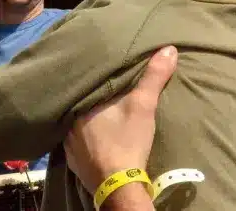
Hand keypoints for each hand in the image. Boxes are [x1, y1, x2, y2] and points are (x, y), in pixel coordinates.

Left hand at [65, 46, 177, 193]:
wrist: (119, 187)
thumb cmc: (127, 141)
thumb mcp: (143, 105)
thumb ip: (153, 77)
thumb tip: (169, 49)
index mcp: (80, 103)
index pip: (84, 84)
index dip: (93, 78)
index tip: (100, 71)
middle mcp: (68, 122)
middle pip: (79, 103)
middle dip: (90, 99)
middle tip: (101, 93)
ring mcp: (67, 144)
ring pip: (76, 123)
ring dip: (86, 120)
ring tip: (97, 113)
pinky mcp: (72, 162)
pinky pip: (76, 143)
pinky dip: (85, 139)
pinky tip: (94, 137)